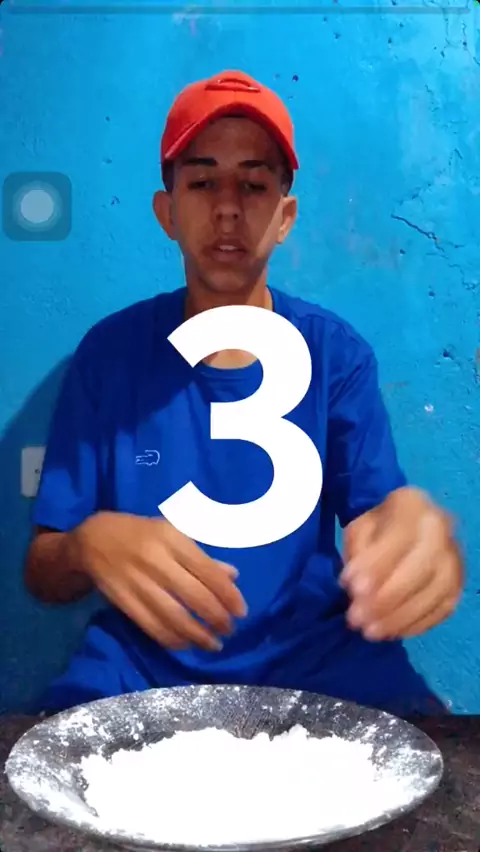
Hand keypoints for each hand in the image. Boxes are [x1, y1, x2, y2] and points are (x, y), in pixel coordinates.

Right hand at [71, 512, 246, 650]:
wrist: (94, 539)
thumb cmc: (143, 534)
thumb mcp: (174, 534)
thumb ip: (203, 557)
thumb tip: (233, 576)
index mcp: (172, 539)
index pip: (208, 571)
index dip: (228, 595)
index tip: (242, 612)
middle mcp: (157, 561)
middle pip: (194, 596)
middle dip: (217, 618)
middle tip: (230, 630)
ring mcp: (138, 582)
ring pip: (174, 616)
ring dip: (198, 635)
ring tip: (213, 644)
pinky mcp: (124, 601)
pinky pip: (152, 626)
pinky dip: (172, 639)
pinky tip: (186, 644)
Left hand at [340, 487, 462, 640]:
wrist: (407, 525)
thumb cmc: (377, 527)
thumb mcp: (359, 528)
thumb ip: (358, 553)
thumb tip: (357, 589)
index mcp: (413, 504)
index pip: (399, 536)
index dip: (376, 564)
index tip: (350, 587)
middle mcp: (441, 529)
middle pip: (420, 568)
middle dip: (386, 598)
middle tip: (356, 618)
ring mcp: (454, 558)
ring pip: (434, 593)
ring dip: (399, 617)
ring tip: (370, 631)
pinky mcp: (458, 584)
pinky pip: (443, 609)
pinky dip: (416, 624)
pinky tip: (391, 632)